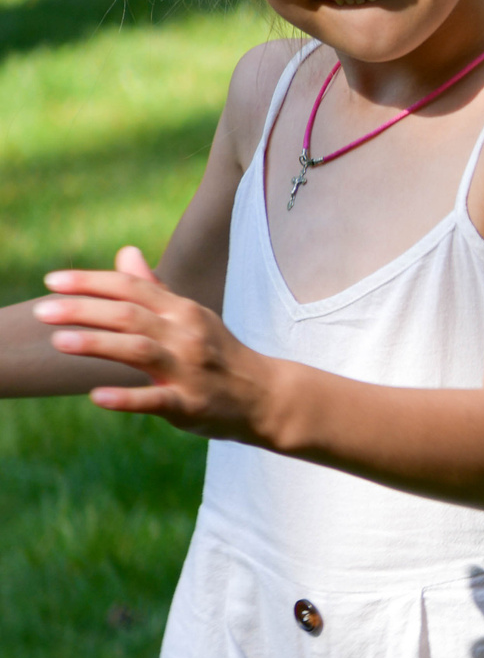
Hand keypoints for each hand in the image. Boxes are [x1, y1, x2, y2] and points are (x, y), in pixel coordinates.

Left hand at [36, 247, 274, 438]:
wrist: (267, 396)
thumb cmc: (220, 354)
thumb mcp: (190, 316)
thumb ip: (154, 288)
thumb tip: (125, 252)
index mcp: (182, 311)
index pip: (131, 287)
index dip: (91, 282)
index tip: (52, 282)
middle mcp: (186, 335)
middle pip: (130, 315)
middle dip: (83, 310)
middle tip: (41, 311)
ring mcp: (189, 370)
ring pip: (140, 350)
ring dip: (98, 344)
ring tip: (59, 341)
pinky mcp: (190, 404)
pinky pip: (156, 400)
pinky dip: (126, 398)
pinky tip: (97, 396)